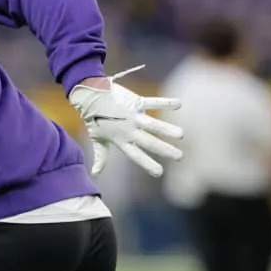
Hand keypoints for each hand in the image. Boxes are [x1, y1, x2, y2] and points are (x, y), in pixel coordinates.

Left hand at [69, 65, 183, 176]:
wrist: (89, 96)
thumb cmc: (94, 120)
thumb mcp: (98, 140)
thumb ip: (101, 157)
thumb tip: (96, 174)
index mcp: (120, 140)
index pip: (136, 155)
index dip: (147, 164)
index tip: (160, 173)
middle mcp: (128, 129)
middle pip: (148, 141)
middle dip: (164, 149)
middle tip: (179, 156)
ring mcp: (132, 116)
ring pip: (152, 124)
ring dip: (166, 129)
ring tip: (181, 134)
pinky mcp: (134, 102)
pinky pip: (152, 102)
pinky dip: (165, 102)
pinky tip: (178, 104)